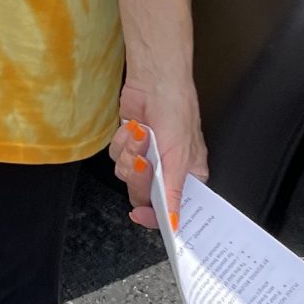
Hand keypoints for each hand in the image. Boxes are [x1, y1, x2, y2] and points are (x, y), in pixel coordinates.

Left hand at [110, 75, 206, 230]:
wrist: (155, 81)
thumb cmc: (177, 110)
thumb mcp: (178, 157)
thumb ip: (174, 193)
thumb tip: (174, 222)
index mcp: (188, 177)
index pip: (170, 209)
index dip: (154, 215)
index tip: (141, 214)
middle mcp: (167, 170)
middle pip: (142, 193)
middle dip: (139, 175)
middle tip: (144, 159)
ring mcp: (146, 157)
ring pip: (125, 174)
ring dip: (130, 153)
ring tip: (142, 134)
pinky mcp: (129, 144)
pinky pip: (116, 156)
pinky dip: (122, 142)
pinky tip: (134, 127)